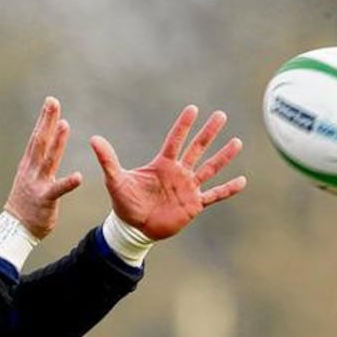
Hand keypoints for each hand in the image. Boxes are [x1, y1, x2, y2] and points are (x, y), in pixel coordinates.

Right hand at [4, 97, 83, 239]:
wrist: (15, 228)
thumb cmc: (26, 204)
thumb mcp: (29, 178)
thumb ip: (38, 162)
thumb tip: (43, 147)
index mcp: (29, 165)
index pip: (37, 138)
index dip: (43, 119)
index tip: (50, 102)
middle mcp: (32, 170)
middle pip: (40, 141)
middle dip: (47, 121)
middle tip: (53, 102)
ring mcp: (37, 184)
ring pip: (49, 159)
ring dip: (57, 142)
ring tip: (65, 125)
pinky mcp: (45, 200)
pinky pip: (58, 190)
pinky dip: (68, 183)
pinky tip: (78, 177)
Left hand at [90, 105, 246, 240]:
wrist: (133, 228)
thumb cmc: (124, 203)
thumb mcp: (115, 180)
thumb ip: (108, 160)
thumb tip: (93, 138)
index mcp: (162, 165)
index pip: (175, 140)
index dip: (183, 125)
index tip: (193, 109)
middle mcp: (178, 173)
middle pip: (196, 149)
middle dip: (209, 133)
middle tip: (221, 115)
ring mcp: (187, 188)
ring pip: (209, 168)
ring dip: (223, 156)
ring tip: (237, 142)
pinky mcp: (193, 205)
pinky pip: (214, 195)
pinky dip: (227, 189)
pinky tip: (242, 181)